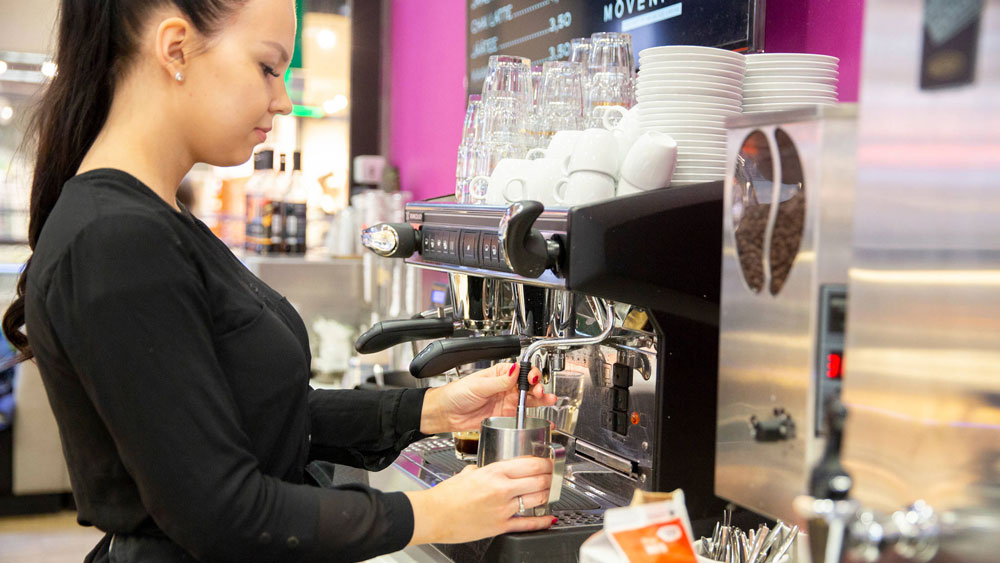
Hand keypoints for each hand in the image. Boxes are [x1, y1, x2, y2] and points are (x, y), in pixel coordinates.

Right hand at [405, 456, 555, 544]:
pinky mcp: (500, 526)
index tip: (548, 462)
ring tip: (548, 491)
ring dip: (546, 494)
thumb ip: (480, 469)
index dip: (544, 462)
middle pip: (538, 480)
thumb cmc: (444, 495)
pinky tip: (548, 518)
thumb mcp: (466, 473)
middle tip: (552, 475)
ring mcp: (503, 509)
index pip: (529, 463)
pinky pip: (527, 523)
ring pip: (537, 499)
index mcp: (493, 472)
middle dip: (549, 477)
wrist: (433, 516)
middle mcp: (501, 489)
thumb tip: (484, 469)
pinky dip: (541, 521)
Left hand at [420, 362, 556, 433]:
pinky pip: (523, 415)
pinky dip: (534, 415)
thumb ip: (499, 381)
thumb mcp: (478, 385)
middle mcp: (506, 386)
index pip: (521, 370)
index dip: (530, 373)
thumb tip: (515, 370)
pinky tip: (543, 415)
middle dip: (538, 386)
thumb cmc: (457, 394)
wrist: (446, 414)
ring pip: (529, 399)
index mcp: (500, 373)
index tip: (532, 379)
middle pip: (528, 384)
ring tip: (550, 400)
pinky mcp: (506, 415)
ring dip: (541, 399)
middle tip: (540, 391)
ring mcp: (507, 401)